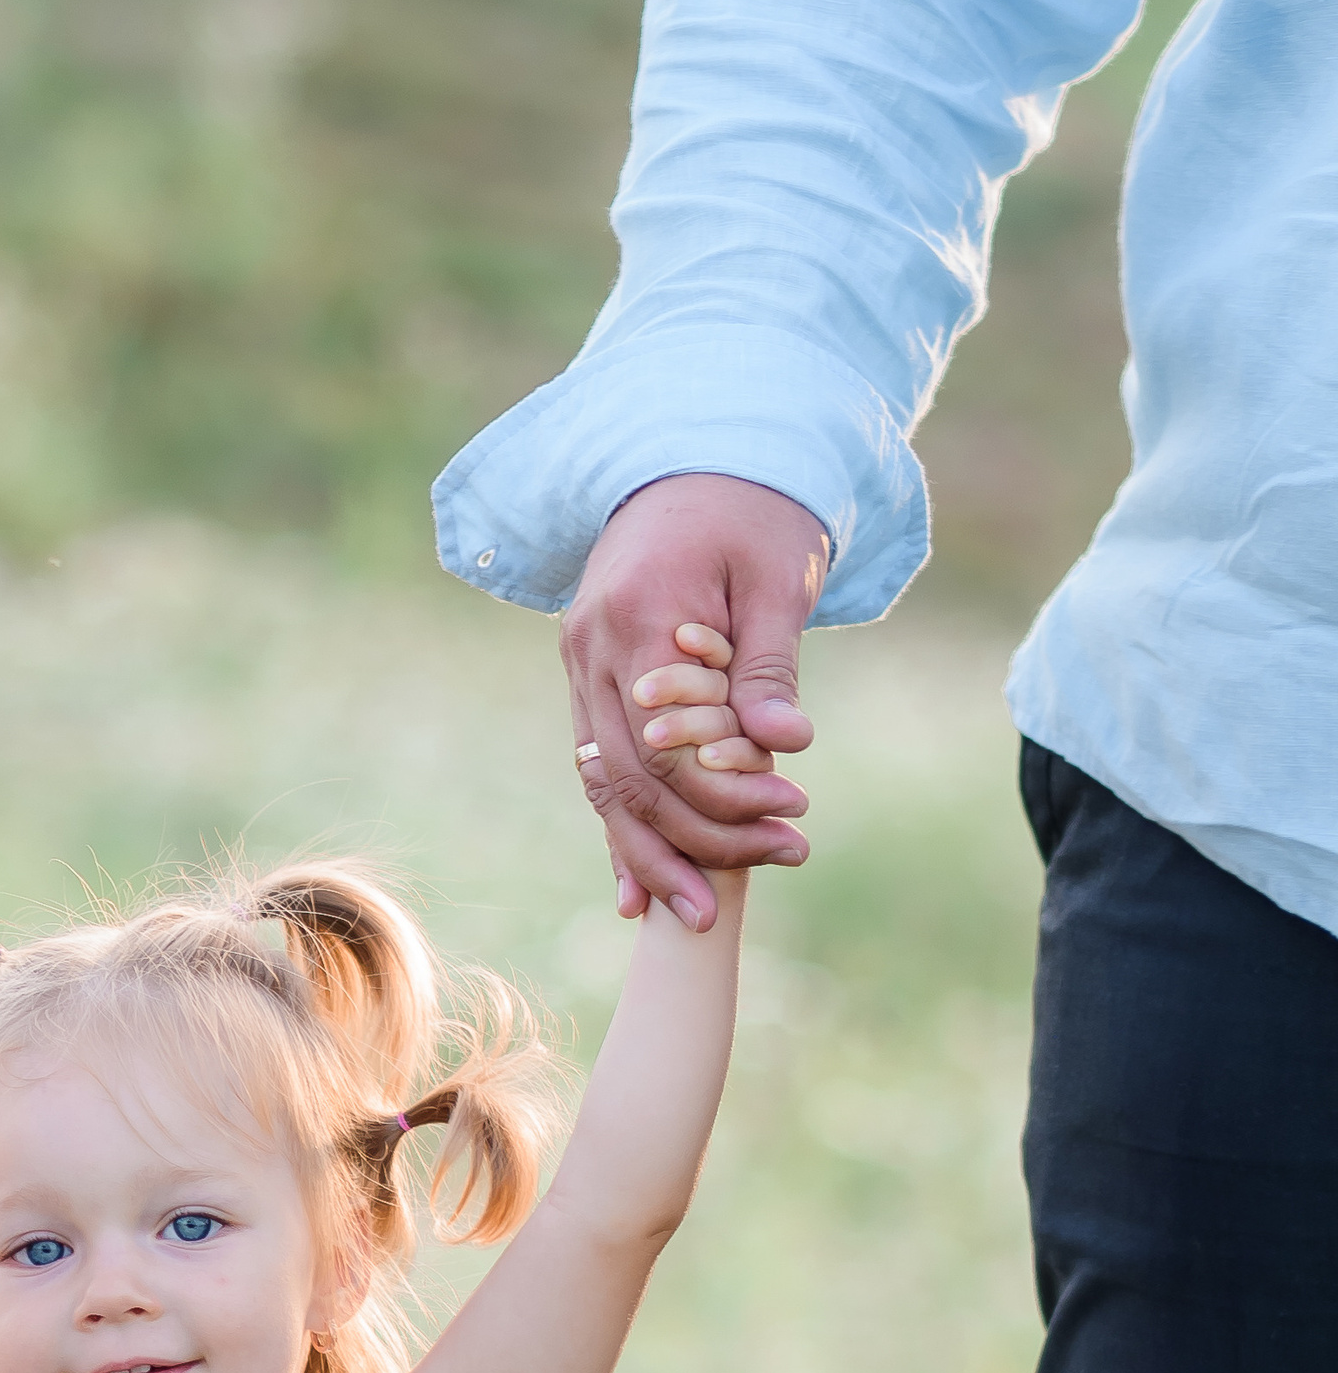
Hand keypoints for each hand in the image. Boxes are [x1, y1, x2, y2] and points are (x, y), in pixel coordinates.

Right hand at [559, 473, 829, 929]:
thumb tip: (785, 745)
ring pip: (605, 787)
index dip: (728, 795)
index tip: (793, 816)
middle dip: (697, 840)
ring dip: (651, 856)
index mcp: (637, 618)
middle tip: (773, 868)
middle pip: (632, 780)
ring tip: (700, 913)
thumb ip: (769, 666)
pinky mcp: (586, 680)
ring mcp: (579, 668)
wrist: (694, 459)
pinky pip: (598, 771)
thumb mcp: (775, 577)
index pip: (673, 744)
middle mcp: (591, 650)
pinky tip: (637, 891)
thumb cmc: (750, 511)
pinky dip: (621, 831)